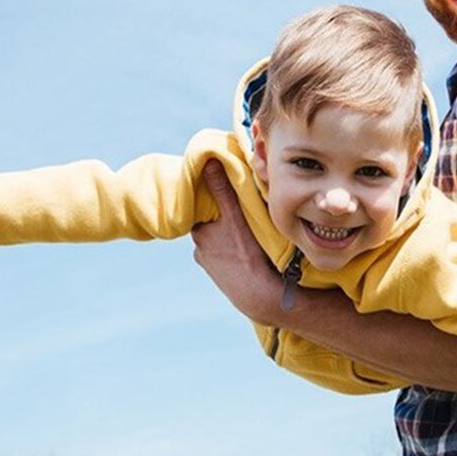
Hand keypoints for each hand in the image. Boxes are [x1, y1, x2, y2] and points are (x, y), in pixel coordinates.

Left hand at [190, 159, 282, 325]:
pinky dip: (231, 253)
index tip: (228, 195)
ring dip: (227, 236)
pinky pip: (224, 257)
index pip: (202, 207)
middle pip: (209, 224)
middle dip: (221, 218)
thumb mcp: (236, 217)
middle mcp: (199, 248)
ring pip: (217, 241)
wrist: (257, 295)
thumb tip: (208, 160)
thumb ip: (222, 189)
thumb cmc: (247, 253)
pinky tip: (245, 252)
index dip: (214, 199)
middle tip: (240, 214)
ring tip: (245, 235)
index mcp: (199, 231)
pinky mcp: (220, 276)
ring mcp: (208, 264)